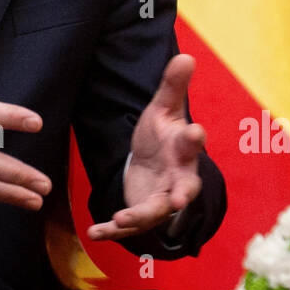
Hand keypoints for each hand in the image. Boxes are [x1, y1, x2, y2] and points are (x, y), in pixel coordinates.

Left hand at [87, 53, 204, 240]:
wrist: (153, 164)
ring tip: (122, 220)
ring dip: (138, 217)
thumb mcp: (163, 109)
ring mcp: (160, 199)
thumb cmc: (162, 136)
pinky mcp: (141, 212)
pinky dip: (111, 231)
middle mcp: (178, 178)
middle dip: (181, 194)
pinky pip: (127, 224)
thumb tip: (186, 55)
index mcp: (183, 149)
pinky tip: (94, 233)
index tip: (195, 132)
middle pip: (184, 188)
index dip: (194, 138)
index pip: (193, 143)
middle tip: (178, 201)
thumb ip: (173, 86)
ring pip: (154, 211)